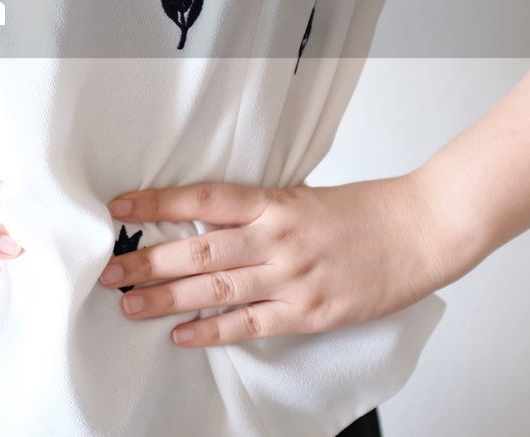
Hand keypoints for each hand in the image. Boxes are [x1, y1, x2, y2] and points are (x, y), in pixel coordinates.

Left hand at [97, 176, 459, 346]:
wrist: (422, 229)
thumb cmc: (364, 210)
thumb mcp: (302, 195)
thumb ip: (257, 209)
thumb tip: (205, 218)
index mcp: (274, 202)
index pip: (202, 199)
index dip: (156, 203)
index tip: (118, 208)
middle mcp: (277, 238)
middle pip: (198, 250)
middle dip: (146, 261)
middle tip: (107, 271)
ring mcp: (293, 278)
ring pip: (215, 289)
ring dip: (166, 298)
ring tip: (128, 305)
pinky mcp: (310, 312)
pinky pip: (251, 324)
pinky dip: (213, 331)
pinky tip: (181, 334)